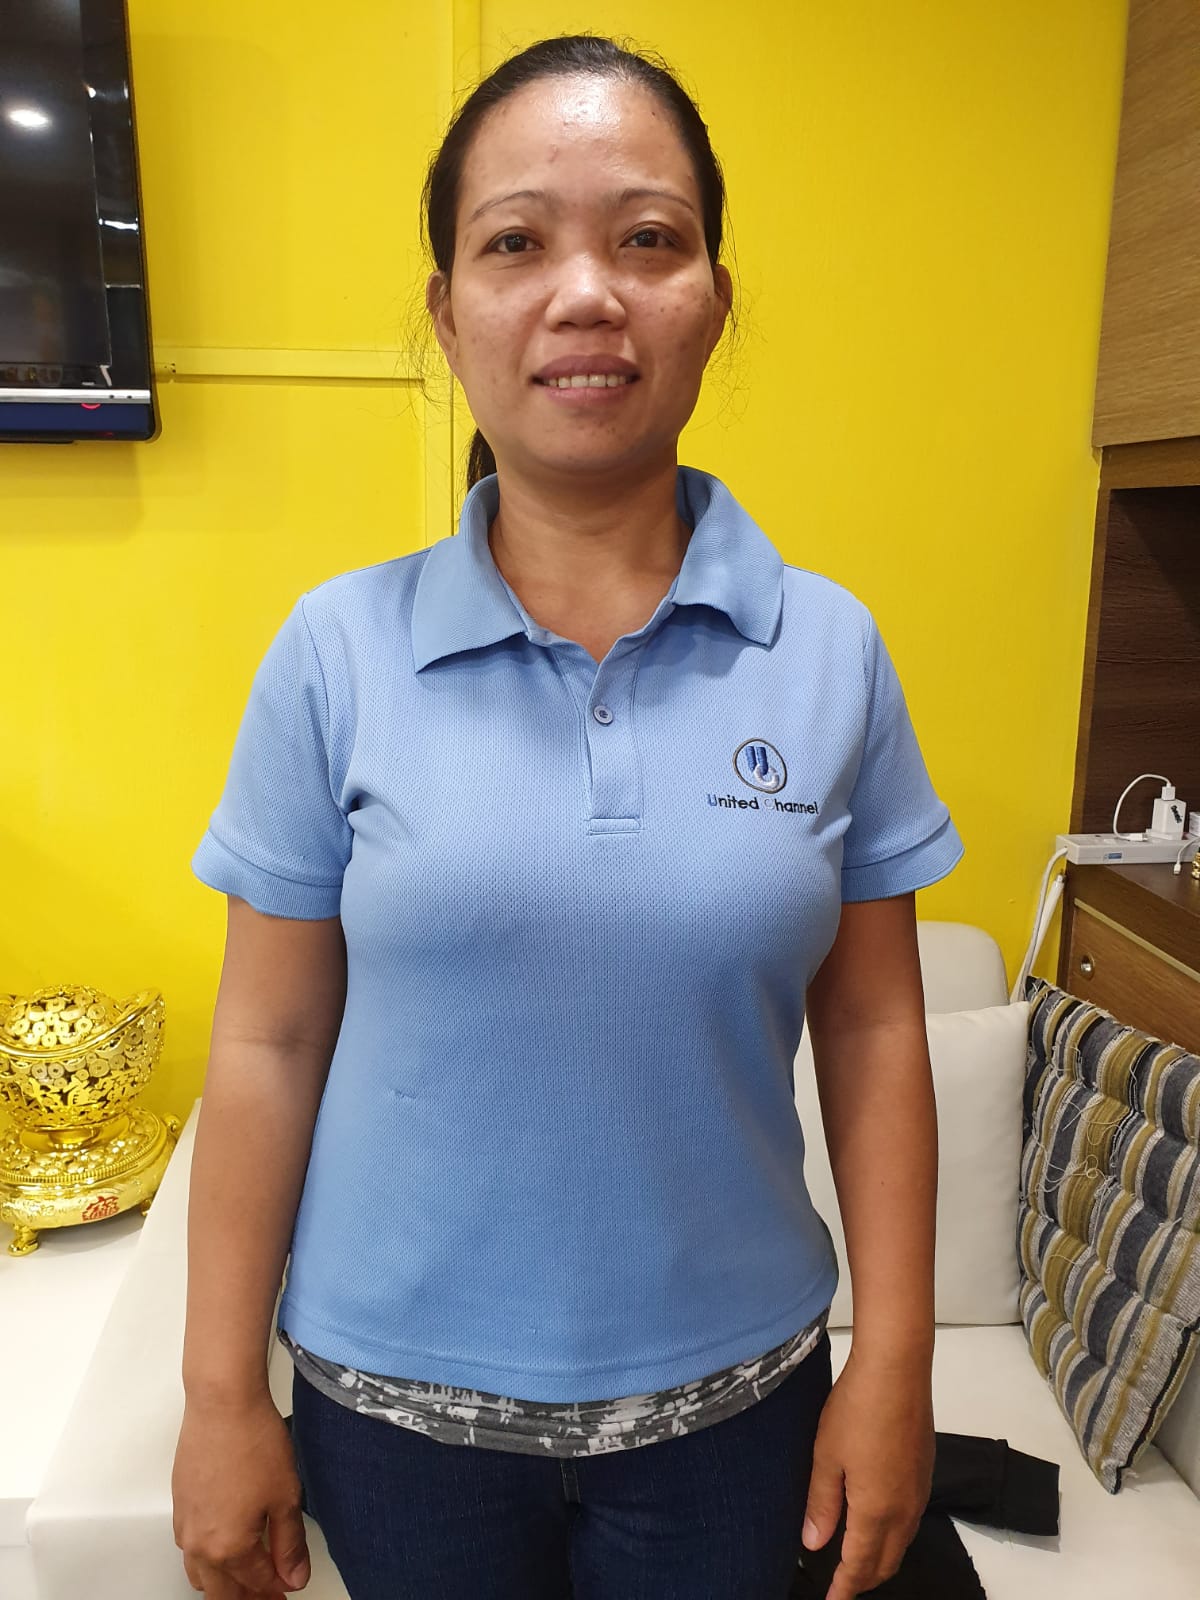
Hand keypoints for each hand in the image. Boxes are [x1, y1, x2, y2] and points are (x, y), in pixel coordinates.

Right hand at [172, 1389, 310, 1597]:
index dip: (276, 1589)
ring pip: (200, 1574)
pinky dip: (208, 1558)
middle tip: (269, 1591)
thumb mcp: (285, 1496)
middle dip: (247, 1596)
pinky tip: (225, 1545)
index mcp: (228, 1548)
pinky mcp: (179, 1504)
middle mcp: (199, 1544)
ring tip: (248, 1576)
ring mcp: (185, 1524)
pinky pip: (189, 1548)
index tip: (288, 1587)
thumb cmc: (254, 1442)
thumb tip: (294, 1577)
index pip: (255, 1584)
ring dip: (223, 1582)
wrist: (222, 1403)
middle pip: (221, 1591)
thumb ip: (289, 1544)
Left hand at [801, 1346, 933, 1598]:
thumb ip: (821, 1504)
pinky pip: (909, 1521)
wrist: (898, 1370)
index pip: (860, 1566)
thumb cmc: (857, 1411)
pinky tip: (876, 1522)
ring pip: (901, 1543)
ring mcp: (919, 1491)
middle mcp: (904, 1510)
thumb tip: (814, 1545)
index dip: (844, 1589)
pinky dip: (892, 1535)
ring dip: (880, 1559)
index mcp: (876, 1512)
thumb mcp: (826, 1457)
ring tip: (855, 1560)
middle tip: (840, 1585)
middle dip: (864, 1580)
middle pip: (886, 1563)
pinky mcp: (924, 1472)